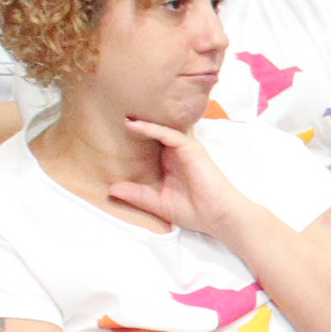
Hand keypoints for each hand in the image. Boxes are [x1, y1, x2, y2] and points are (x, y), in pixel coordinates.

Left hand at [110, 116, 260, 239]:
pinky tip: (134, 125)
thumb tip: (111, 189)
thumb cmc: (196, 212)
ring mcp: (185, 149)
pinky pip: (167, 134)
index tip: (110, 134)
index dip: (133, 139)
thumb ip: (137, 195)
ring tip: (120, 115)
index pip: (150, 146)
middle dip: (137, 125)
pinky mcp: (191, 149)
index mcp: (171, 164)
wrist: (219, 216)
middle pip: (155, 134)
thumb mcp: (159, 203)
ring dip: (141, 122)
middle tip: (112, 114)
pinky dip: (151, 128)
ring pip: (160, 130)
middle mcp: (178, 153)